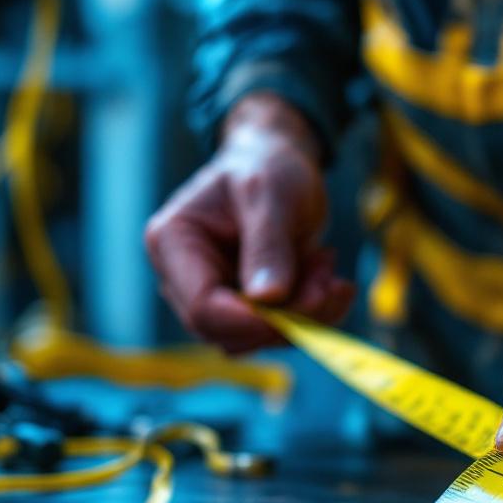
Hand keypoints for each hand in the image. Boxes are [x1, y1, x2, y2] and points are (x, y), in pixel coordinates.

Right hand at [145, 93, 353, 352]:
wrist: (277, 164)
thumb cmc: (266, 167)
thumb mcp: (270, 194)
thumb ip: (268, 245)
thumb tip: (268, 300)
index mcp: (172, 243)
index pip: (202, 307)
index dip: (254, 320)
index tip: (310, 305)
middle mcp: (183, 278)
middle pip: (229, 332)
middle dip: (288, 315)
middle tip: (330, 277)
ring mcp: (213, 296)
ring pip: (257, 338)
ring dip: (305, 314)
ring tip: (327, 264)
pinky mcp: (242, 308)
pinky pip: (277, 332)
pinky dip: (312, 315)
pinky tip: (330, 279)